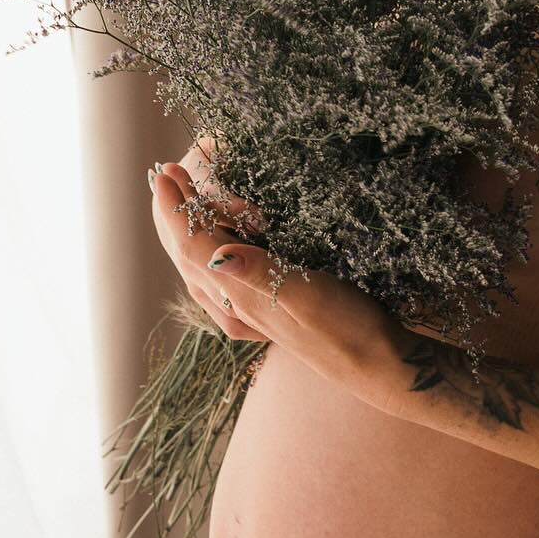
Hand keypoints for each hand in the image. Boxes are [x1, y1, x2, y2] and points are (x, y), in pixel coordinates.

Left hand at [147, 147, 398, 393]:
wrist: (374, 364)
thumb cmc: (346, 326)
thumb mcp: (307, 293)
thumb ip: (259, 273)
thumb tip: (216, 253)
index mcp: (240, 296)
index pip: (191, 246)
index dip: (175, 209)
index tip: (165, 173)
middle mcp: (233, 308)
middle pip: (186, 256)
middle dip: (172, 215)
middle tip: (167, 175)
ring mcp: (244, 316)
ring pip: (197, 270)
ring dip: (184, 233)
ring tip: (181, 201)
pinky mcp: (259, 318)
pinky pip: (215, 282)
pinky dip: (204, 255)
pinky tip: (211, 250)